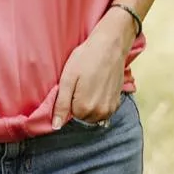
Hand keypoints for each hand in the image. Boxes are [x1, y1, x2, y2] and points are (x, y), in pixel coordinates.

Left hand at [51, 11, 134, 128]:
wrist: (110, 46)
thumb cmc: (86, 58)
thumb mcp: (68, 78)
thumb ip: (61, 104)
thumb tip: (56, 126)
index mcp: (84, 108)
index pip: (70, 114)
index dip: (69, 99)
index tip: (73, 85)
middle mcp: (99, 113)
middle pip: (82, 117)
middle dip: (79, 103)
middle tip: (81, 83)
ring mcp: (110, 109)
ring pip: (93, 115)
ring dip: (90, 104)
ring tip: (90, 84)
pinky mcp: (117, 102)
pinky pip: (103, 111)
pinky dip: (99, 102)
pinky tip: (99, 86)